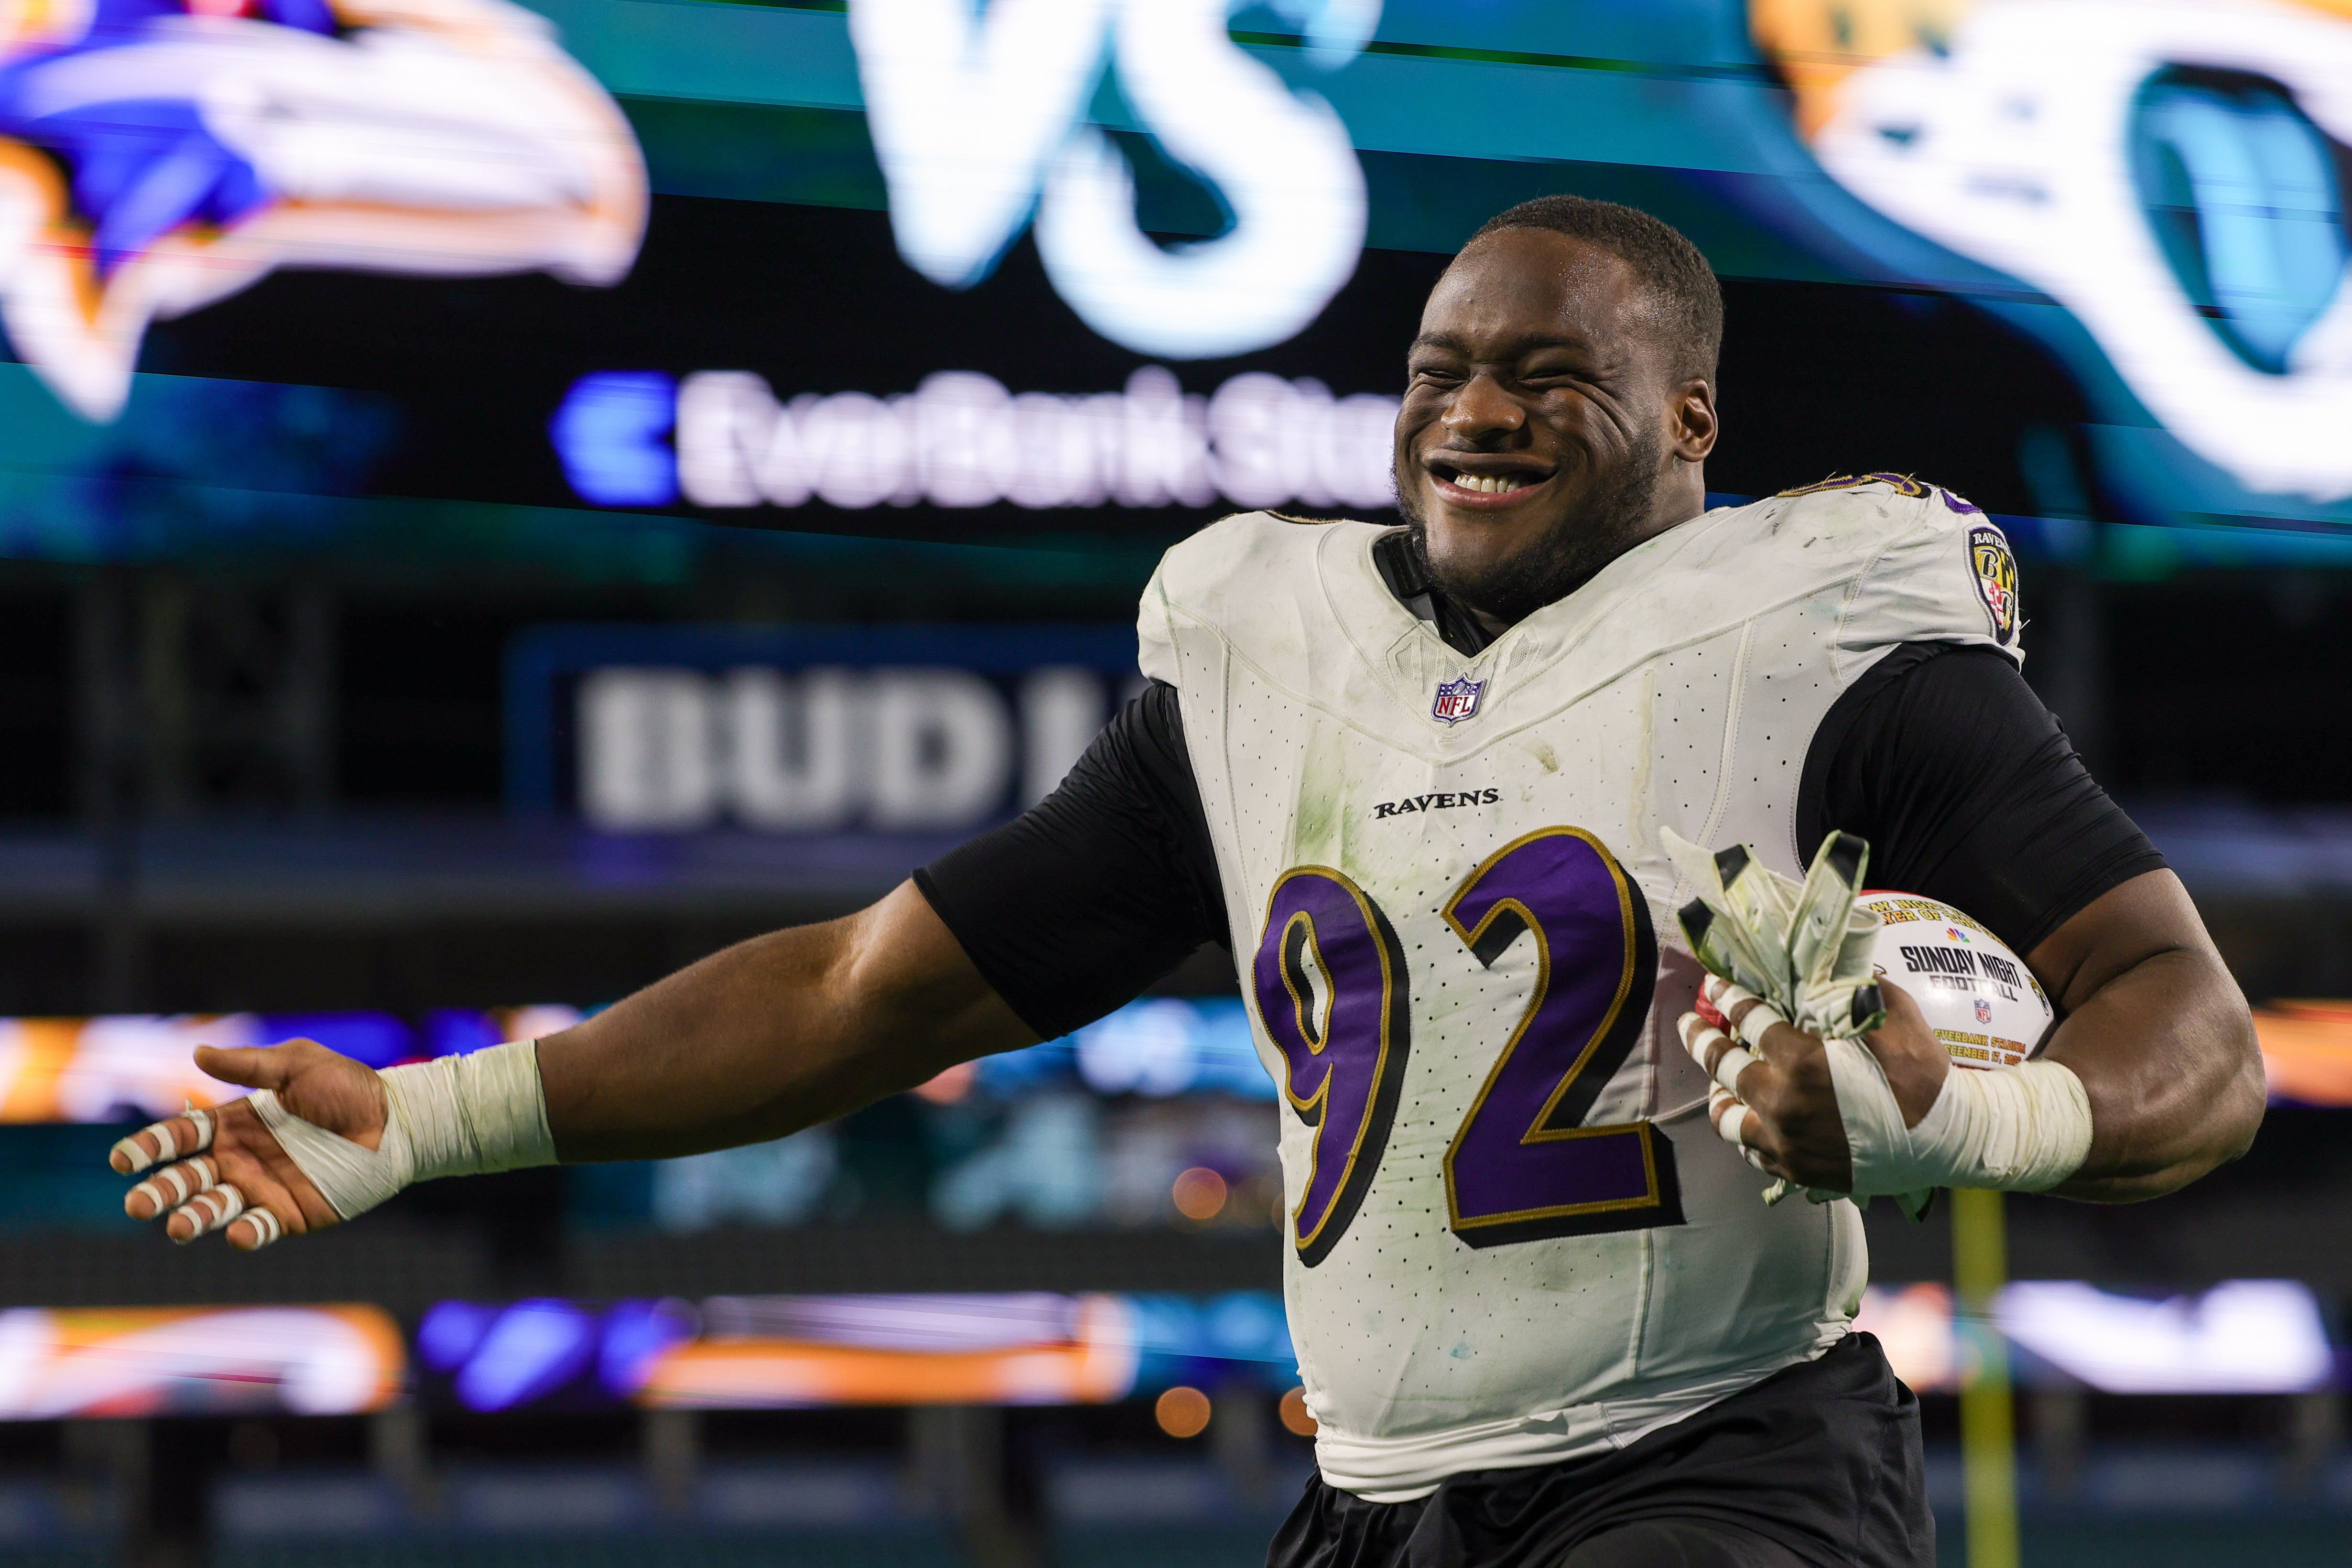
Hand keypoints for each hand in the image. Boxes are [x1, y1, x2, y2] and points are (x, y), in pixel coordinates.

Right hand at [111, 1038, 387, 1248]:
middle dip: (158, 1192)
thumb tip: (197, 1052)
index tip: (122, 1158)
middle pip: (184, 1179)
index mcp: (233, 1124)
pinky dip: (246, 1234)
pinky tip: (238, 1233)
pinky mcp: (288, 1214)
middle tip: (138, 1204)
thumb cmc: (348, 1088)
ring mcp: (260, 1189)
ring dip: (192, 1219)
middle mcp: (238, 1160)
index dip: (148, 1147)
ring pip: (212, 1209)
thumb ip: (249, 1064)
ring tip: (178, 1227)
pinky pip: (259, 1229)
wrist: (395, 1120)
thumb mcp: (298, 1065)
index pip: (178, 1138)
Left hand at [1680, 976, 1949, 1191]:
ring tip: (1716, 1080)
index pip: (1748, 1020)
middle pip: (1723, 1065)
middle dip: (1702, 1038)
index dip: (1728, 997)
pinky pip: (1752, 1152)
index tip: (1714, 986)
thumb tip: (1821, 970)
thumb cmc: (1924, 1073)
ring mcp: (1787, 1143)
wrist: (1951, 1139)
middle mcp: (1783, 1105)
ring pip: (1727, 1117)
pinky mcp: (1799, 1171)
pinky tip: (1747, 1117)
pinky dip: (1744, 1131)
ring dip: (1718, 1093)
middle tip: (1691, 1024)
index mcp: (1801, 1062)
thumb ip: (1850, 989)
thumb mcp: (1893, 1013)